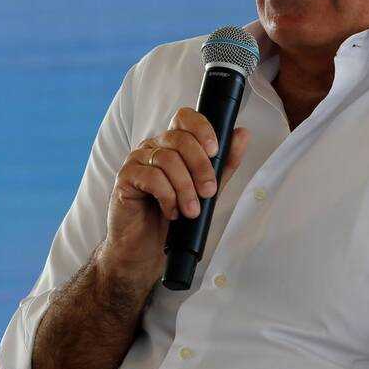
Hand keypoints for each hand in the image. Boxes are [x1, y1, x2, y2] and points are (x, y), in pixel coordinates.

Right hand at [99, 107, 249, 286]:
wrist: (145, 250)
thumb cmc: (173, 219)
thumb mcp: (206, 190)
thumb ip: (223, 164)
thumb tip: (242, 134)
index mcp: (172, 145)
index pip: (185, 118)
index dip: (202, 128)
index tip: (215, 151)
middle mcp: (154, 148)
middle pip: (180, 139)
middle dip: (201, 166)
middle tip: (209, 191)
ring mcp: (137, 161)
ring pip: (167, 159)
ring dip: (186, 188)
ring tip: (192, 210)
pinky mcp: (125, 178)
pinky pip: (151, 177)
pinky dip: (167, 196)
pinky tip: (172, 211)